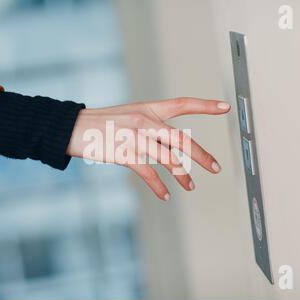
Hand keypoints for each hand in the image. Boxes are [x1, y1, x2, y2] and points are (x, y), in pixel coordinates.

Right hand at [67, 97, 230, 199]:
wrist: (75, 128)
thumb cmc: (103, 123)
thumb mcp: (130, 115)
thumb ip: (151, 126)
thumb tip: (172, 144)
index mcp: (149, 108)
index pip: (183, 104)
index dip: (205, 106)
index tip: (225, 107)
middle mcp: (146, 121)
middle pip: (182, 139)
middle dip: (202, 155)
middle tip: (215, 168)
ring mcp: (136, 138)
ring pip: (169, 159)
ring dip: (183, 176)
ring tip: (191, 186)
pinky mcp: (125, 154)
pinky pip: (149, 174)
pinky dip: (159, 187)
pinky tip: (166, 195)